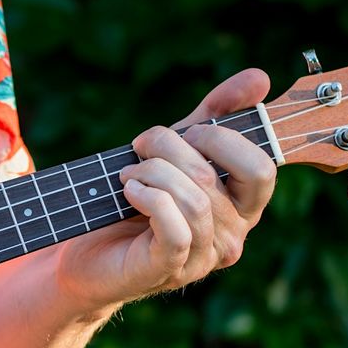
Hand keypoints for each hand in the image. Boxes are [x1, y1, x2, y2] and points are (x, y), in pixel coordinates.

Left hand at [55, 69, 276, 308]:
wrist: (87, 252)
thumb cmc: (135, 199)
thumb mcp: (176, 149)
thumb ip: (215, 114)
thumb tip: (260, 77)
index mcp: (243, 205)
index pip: (261, 165)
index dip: (221, 137)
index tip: (184, 133)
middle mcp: (232, 235)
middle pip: (217, 177)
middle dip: (175, 149)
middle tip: (143, 147)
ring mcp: (203, 257)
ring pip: (194, 200)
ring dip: (151, 173)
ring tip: (127, 174)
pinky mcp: (170, 269)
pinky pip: (176, 228)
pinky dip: (149, 199)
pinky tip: (129, 192)